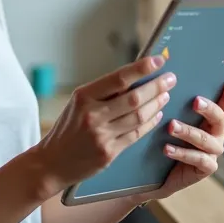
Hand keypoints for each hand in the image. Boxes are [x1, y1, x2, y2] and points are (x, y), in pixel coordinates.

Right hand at [31, 56, 176, 197]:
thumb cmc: (67, 128)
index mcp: (83, 96)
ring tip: (166, 95)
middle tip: (171, 78)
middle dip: (156, 86)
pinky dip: (150, 122)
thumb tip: (136, 77)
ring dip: (157, 104)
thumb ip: (103, 93)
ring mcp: (101, 135)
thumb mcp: (78, 104)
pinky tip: (157, 114)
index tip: (159, 60)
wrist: (52, 162)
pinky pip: (136, 134)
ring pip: (139, 116)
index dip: (141, 68)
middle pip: (134, 98)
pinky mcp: (109, 153)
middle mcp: (92, 115)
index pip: (119, 78)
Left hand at [137, 77, 223, 202]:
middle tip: (194, 101)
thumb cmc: (164, 141)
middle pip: (218, 119)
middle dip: (208, 109)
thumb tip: (165, 80)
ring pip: (205, 140)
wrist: (158, 174)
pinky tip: (167, 149)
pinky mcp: (207, 168)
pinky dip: (182, 153)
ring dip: (188, 131)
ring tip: (171, 126)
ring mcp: (213, 152)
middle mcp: (216, 135)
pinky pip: (198, 159)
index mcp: (210, 121)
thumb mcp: (169, 121)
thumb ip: (174, 104)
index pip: (222, 104)